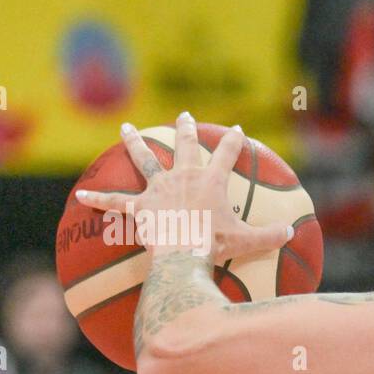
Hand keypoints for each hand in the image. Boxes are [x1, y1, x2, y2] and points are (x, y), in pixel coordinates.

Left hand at [76, 112, 291, 262]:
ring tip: (126, 128)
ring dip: (134, 142)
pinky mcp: (139, 207)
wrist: (185, 256)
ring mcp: (158, 189)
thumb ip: (270, 235)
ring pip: (144, 159)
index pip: (225, 154)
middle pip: (183, 146)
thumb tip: (291, 234)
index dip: (233, 141)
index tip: (237, 130)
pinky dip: (98, 200)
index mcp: (210, 181)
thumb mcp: (249, 241)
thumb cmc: (217, 247)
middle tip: (183, 117)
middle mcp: (183, 177)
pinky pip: (115, 202)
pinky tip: (81, 195)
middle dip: (184, 129)